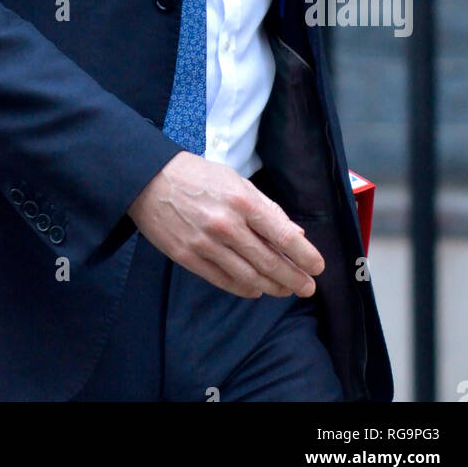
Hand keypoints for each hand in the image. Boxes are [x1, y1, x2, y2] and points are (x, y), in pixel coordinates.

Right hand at [126, 152, 324, 298]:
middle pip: (269, 262)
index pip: (283, 235)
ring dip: (272, 287)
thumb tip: (295, 234)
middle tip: (307, 287)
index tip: (318, 267)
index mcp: (242, 200)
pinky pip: (224, 281)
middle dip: (294, 278)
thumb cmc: (196, 176)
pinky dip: (245, 289)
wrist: (149, 180)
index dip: (305, 255)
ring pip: (249, 277)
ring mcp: (206, 244)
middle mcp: (227, 225)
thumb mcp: (235, 180)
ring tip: (285, 290)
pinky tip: (256, 289)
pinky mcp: (189, 258)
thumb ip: (266, 207)